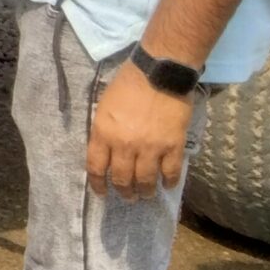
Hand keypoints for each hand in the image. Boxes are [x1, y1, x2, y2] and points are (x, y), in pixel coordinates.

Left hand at [86, 66, 195, 200]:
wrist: (159, 73)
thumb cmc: (127, 85)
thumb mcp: (104, 107)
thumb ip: (104, 131)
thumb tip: (106, 152)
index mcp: (104, 133)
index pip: (96, 167)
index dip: (98, 184)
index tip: (102, 193)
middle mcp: (125, 145)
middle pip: (122, 178)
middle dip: (124, 192)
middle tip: (128, 196)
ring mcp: (150, 147)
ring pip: (146, 180)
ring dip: (145, 191)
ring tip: (146, 194)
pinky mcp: (173, 145)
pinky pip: (171, 172)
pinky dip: (169, 182)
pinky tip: (167, 185)